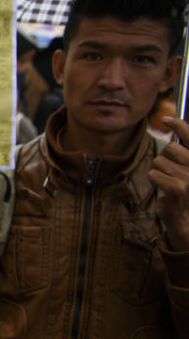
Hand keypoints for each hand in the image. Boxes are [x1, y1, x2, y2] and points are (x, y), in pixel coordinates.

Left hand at [149, 117, 188, 250]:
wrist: (186, 219)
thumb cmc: (185, 191)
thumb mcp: (186, 168)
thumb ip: (182, 151)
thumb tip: (170, 124)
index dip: (178, 124)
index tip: (166, 119)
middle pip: (170, 148)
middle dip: (164, 159)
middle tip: (170, 172)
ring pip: (159, 162)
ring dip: (159, 171)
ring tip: (168, 182)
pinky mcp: (177, 187)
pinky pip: (153, 174)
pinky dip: (155, 181)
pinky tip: (164, 189)